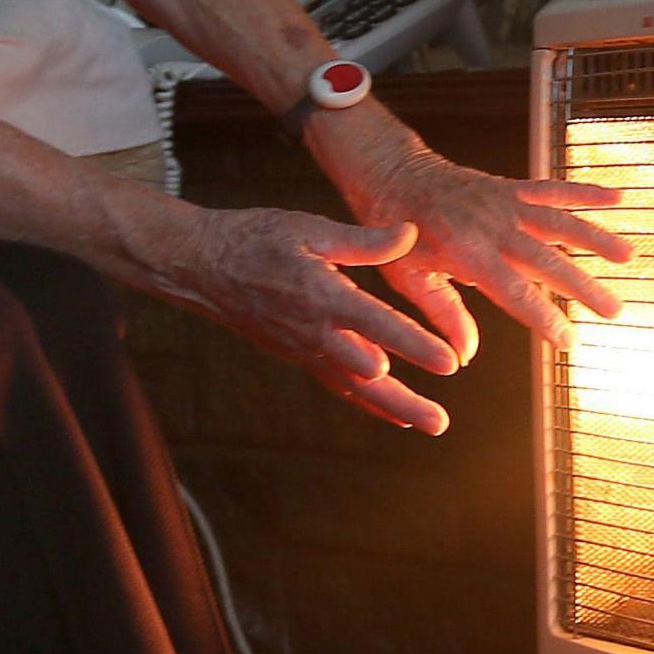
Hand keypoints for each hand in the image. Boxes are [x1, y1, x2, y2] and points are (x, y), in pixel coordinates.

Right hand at [156, 206, 464, 434]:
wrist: (205, 267)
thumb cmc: (256, 239)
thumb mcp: (310, 229)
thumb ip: (364, 241)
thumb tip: (410, 234)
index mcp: (323, 296)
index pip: (377, 325)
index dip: (414, 345)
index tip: (448, 363)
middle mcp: (315, 332)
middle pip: (367, 375)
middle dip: (406, 399)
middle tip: (441, 422)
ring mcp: (305, 349)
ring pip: (354, 388)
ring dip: (392, 408)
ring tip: (430, 424)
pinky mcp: (298, 355)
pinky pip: (337, 385)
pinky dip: (366, 402)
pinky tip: (395, 415)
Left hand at [322, 127, 634, 361]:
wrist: (391, 175)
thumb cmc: (395, 235)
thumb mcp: (407, 280)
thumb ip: (442, 314)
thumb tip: (466, 355)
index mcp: (466, 253)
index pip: (515, 293)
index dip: (545, 319)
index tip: (569, 341)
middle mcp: (492, 226)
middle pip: (548, 261)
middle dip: (584, 287)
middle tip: (614, 311)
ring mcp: (504, 203)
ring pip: (559, 222)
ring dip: (596, 238)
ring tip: (628, 257)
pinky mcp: (510, 188)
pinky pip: (552, 190)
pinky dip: (585, 192)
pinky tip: (619, 196)